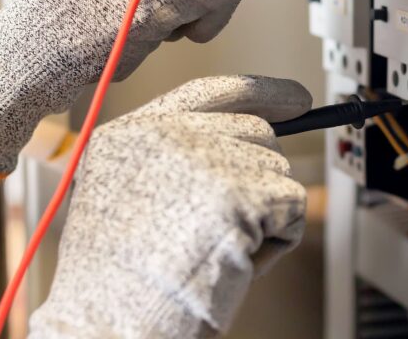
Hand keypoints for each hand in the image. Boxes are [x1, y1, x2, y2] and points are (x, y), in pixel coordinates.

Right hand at [28, 75, 311, 338]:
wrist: (110, 327)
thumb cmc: (120, 284)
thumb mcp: (129, 199)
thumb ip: (179, 162)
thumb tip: (251, 148)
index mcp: (129, 134)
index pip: (210, 92)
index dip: (262, 92)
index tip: (297, 98)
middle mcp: (164, 136)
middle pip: (257, 132)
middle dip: (259, 178)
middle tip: (228, 226)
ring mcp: (201, 160)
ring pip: (277, 170)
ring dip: (264, 216)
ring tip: (216, 250)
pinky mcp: (236, 193)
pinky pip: (292, 205)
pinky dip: (278, 241)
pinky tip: (236, 261)